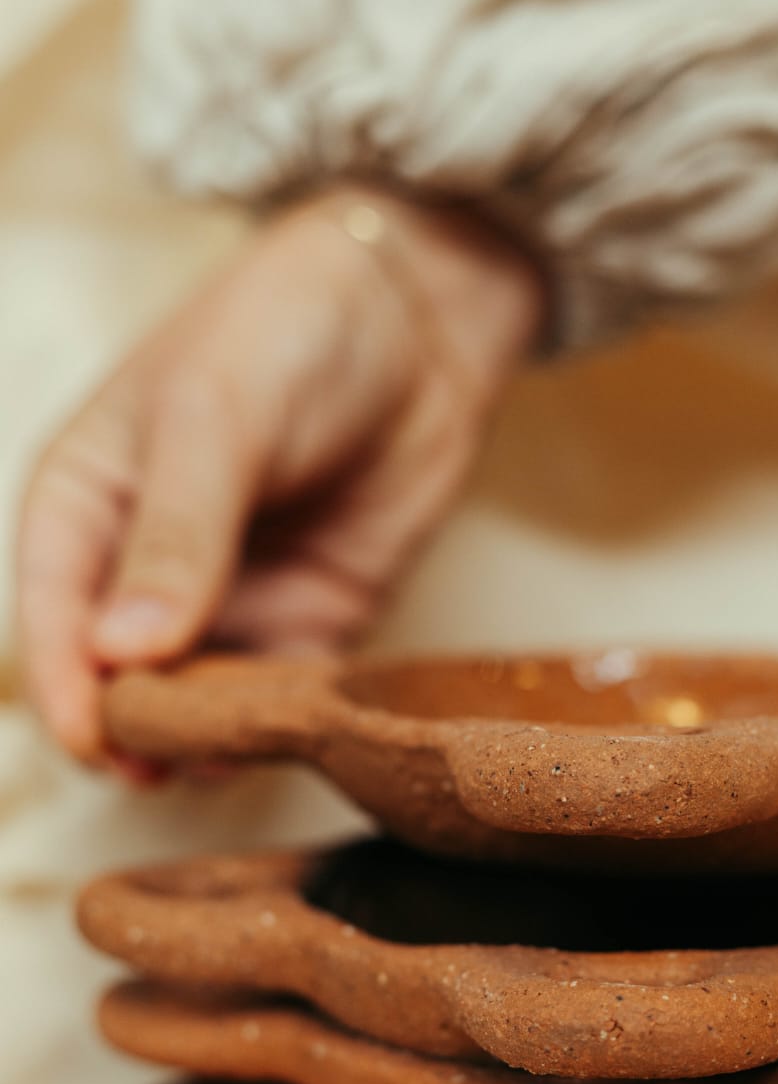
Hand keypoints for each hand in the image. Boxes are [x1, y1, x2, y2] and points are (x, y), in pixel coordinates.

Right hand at [17, 186, 543, 760]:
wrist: (419, 316)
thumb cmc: (290, 330)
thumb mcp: (215, 417)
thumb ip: (176, 535)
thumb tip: (121, 652)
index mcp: (89, 501)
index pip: (53, 611)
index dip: (66, 683)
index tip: (94, 740)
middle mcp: (146, 562)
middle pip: (118, 673)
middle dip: (133, 725)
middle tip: (163, 767)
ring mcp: (230, 597)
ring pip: (197, 697)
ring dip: (206, 737)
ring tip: (229, 760)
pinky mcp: (309, 618)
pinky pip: (280, 691)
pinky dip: (278, 720)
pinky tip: (292, 735)